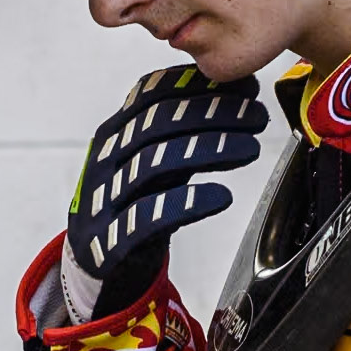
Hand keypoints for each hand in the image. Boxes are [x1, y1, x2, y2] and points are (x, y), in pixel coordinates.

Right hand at [61, 65, 268, 321]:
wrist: (95, 262)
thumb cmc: (134, 202)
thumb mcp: (155, 159)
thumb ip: (186, 130)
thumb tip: (239, 90)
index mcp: (116, 133)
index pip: (152, 95)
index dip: (198, 87)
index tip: (244, 88)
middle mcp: (106, 159)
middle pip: (157, 124)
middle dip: (212, 114)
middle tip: (255, 115)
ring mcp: (103, 198)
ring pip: (154, 164)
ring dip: (207, 150)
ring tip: (249, 148)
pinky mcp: (109, 239)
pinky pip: (146, 217)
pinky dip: (186, 204)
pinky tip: (220, 197)